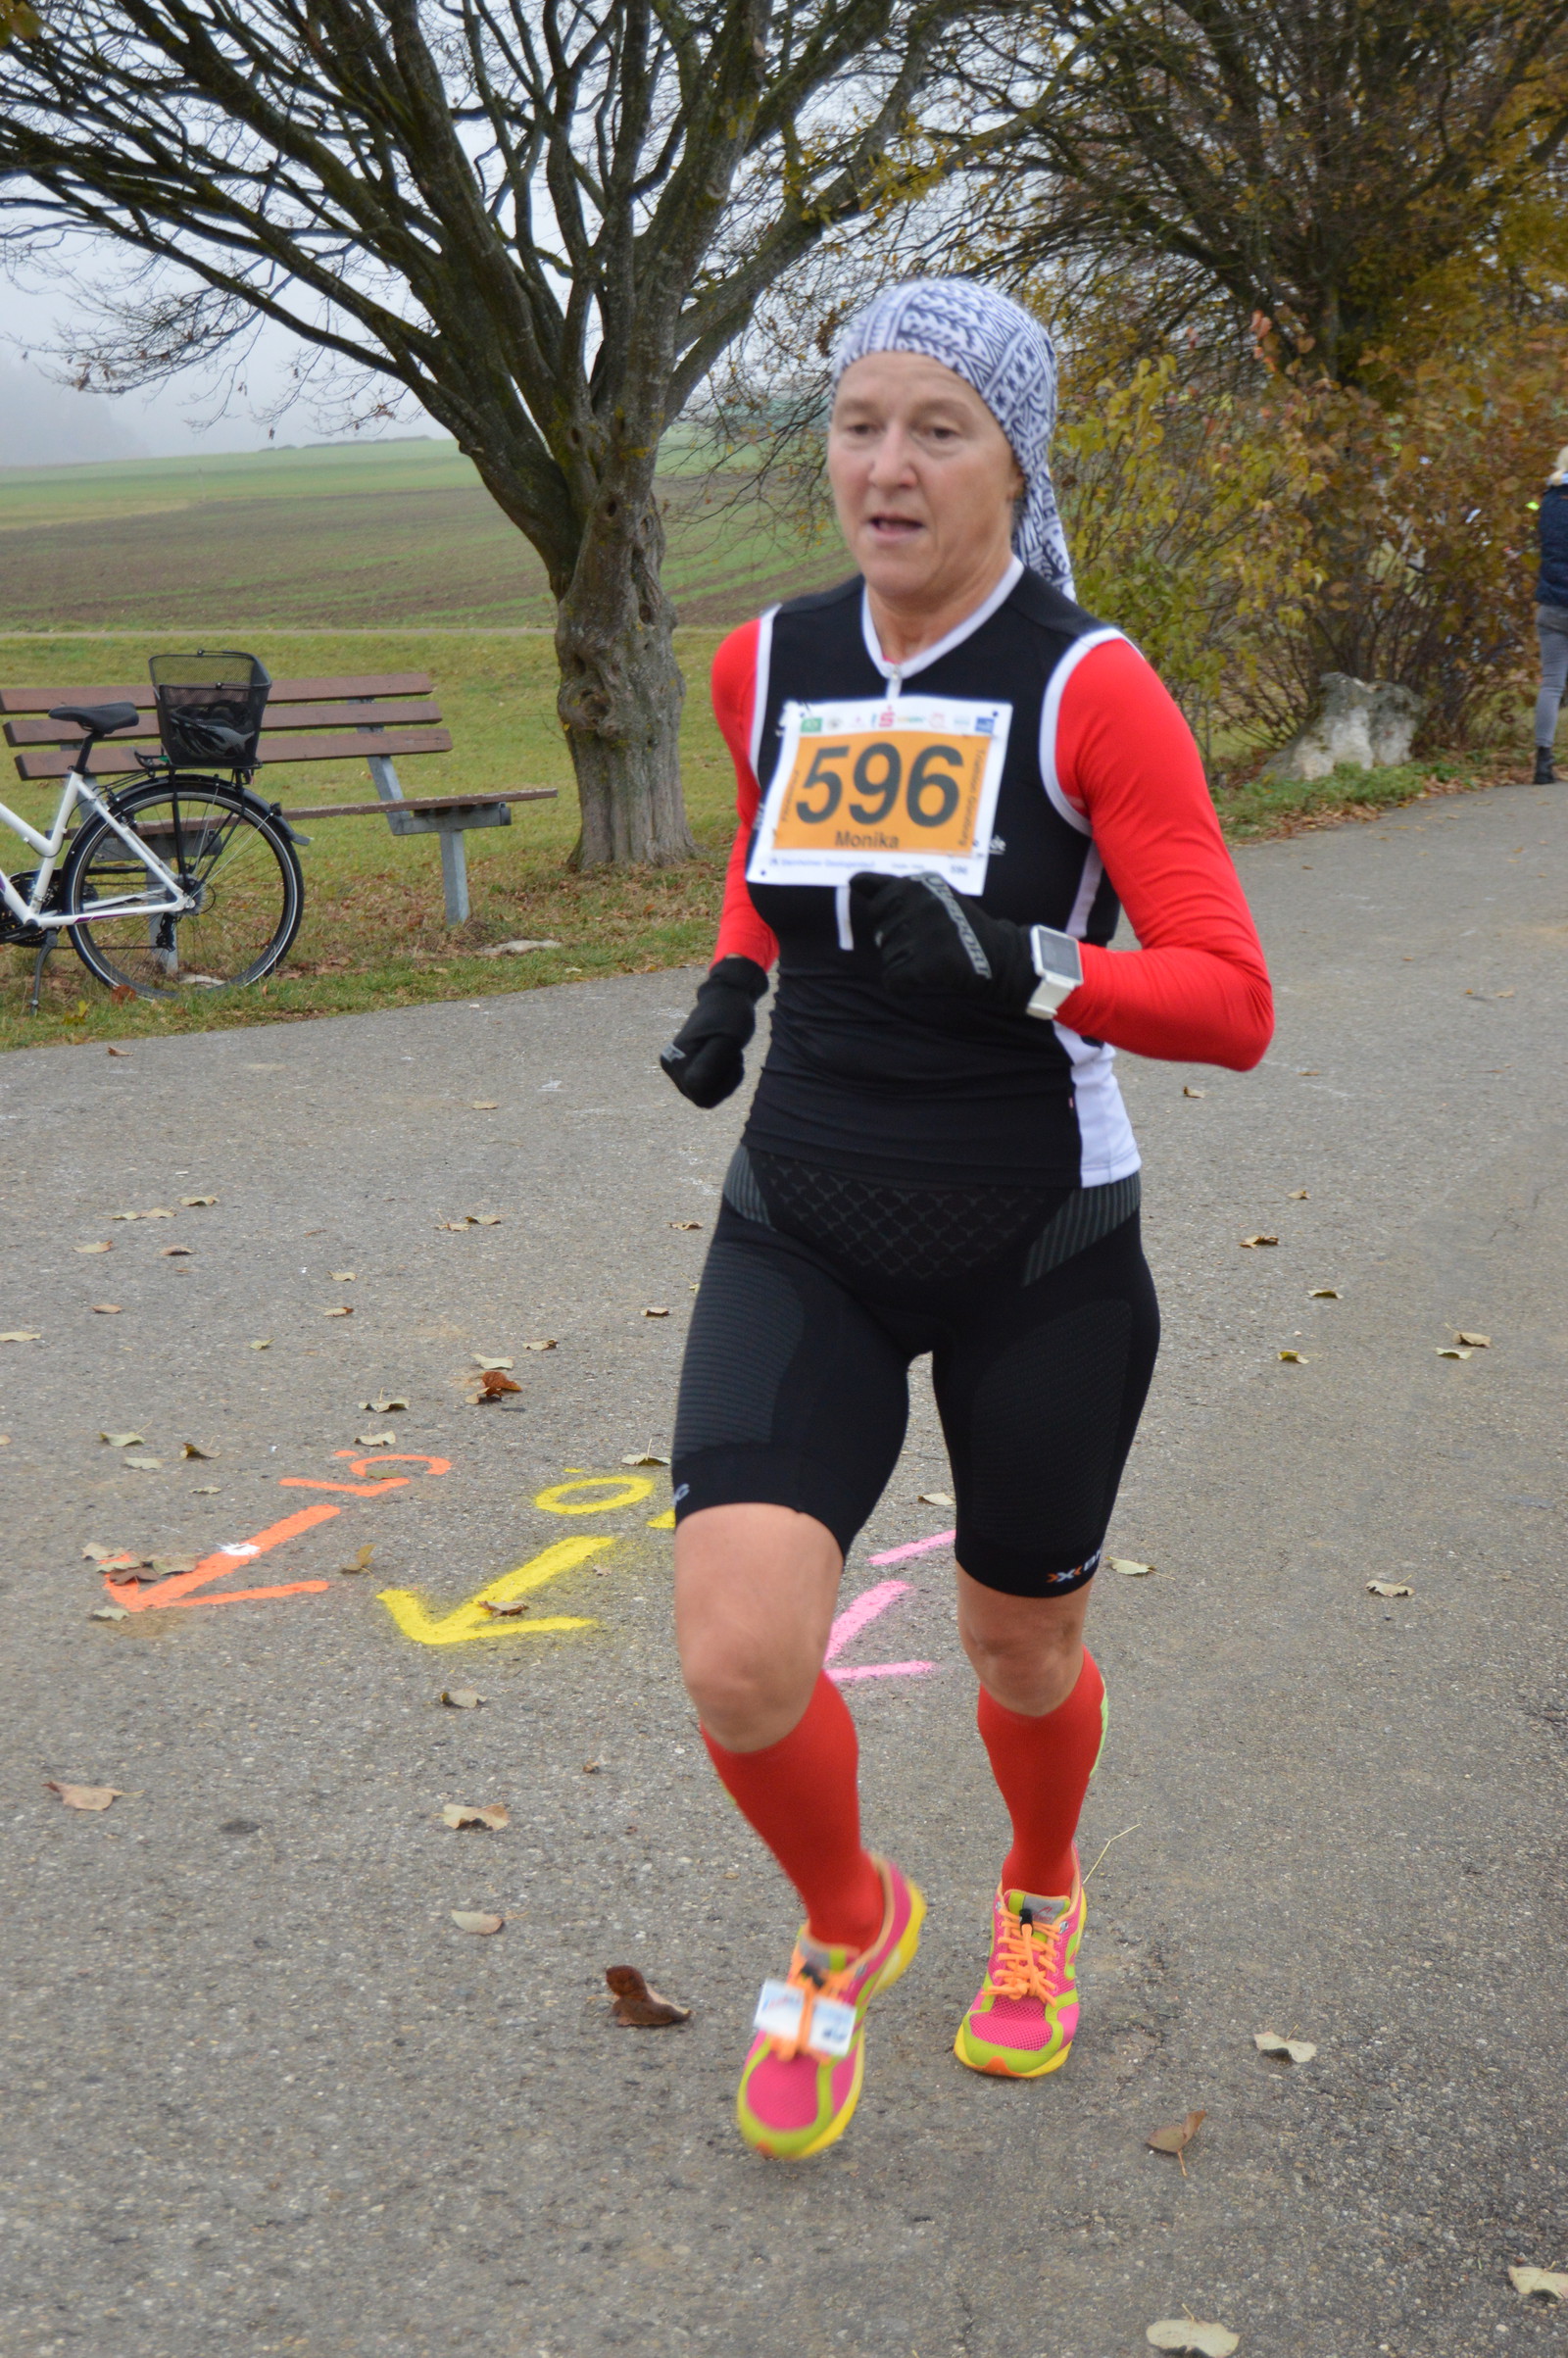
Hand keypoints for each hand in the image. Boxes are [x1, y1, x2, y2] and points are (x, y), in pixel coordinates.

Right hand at [659, 955, 769, 1106]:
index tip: (733, 1057)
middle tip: (733, 1055)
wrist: (725, 998)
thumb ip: (713, 1063)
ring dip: (724, 1080)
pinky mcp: (682, 1069)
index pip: (702, 1095)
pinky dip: (720, 1079)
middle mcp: (670, 1066)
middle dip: (725, 1082)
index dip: (725, 1083)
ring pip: (704, 1096)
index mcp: (678, 1058)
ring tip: (729, 1055)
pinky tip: (724, 1059)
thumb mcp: (730, 1040)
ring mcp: (674, 1069)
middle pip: (703, 1098)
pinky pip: (704, 1089)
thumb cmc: (731, 1016)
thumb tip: (693, 1085)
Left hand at [851, 872, 1035, 1009]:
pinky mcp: (932, 962)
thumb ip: (889, 887)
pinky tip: (925, 979)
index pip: (877, 907)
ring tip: (935, 958)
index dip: (894, 922)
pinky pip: (894, 980)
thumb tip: (852, 880)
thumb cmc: (958, 926)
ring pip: (888, 958)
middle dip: (900, 944)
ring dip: (907, 965)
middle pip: (881, 934)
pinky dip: (904, 986)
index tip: (922, 925)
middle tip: (932, 944)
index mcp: (921, 883)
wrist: (1000, 956)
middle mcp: (924, 902)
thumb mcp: (929, 896)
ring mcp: (929, 931)